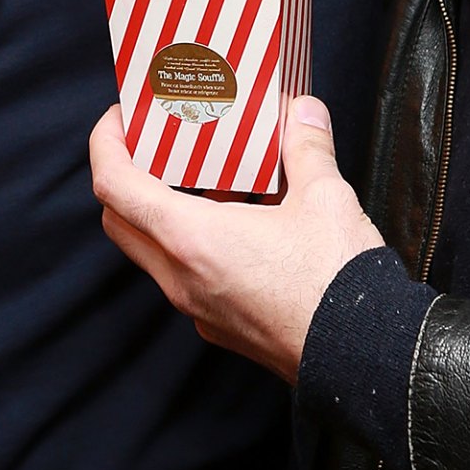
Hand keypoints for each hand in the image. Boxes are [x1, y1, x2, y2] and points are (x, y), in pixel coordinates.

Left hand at [89, 95, 382, 382]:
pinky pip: (185, 276)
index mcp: (191, 240)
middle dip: (124, 177)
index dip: (105, 143)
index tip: (118, 118)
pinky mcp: (220, 325)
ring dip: (159, 212)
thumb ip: (306, 147)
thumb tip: (303, 111)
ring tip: (199, 175)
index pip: (114, 186)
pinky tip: (234, 220)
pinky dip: (190, 242)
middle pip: (120, 221)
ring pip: (151, 252)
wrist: (364, 358)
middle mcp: (181, 278)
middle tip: (150, 144)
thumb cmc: (336, 283)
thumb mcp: (325, 198)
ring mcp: (198, 307)